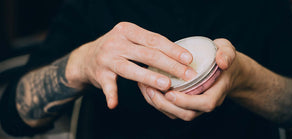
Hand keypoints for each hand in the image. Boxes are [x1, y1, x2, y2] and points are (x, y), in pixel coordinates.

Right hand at [66, 22, 196, 108]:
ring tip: (166, 85)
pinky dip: (110, 95)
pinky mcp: (99, 74)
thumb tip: (180, 56)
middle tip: (187, 75)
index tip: (189, 59)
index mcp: (128, 30)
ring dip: (149, 78)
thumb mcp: (131, 39)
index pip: (155, 39)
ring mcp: (107, 58)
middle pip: (148, 54)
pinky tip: (114, 104)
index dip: (173, 49)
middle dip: (170, 65)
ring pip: (131, 69)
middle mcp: (116, 42)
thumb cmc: (117, 48)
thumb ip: (149, 45)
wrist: (85, 57)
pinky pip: (107, 85)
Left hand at [138, 38, 241, 120]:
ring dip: (158, 104)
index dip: (187, 102)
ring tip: (145, 87)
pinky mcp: (185, 103)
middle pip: (187, 114)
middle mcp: (206, 102)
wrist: (226, 70)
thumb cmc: (224, 59)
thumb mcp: (228, 51)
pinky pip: (170, 109)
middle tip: (151, 89)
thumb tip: (222, 62)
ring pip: (176, 114)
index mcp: (217, 92)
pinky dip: (157, 101)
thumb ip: (227, 54)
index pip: (205, 103)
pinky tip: (146, 87)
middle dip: (167, 105)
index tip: (171, 93)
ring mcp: (195, 105)